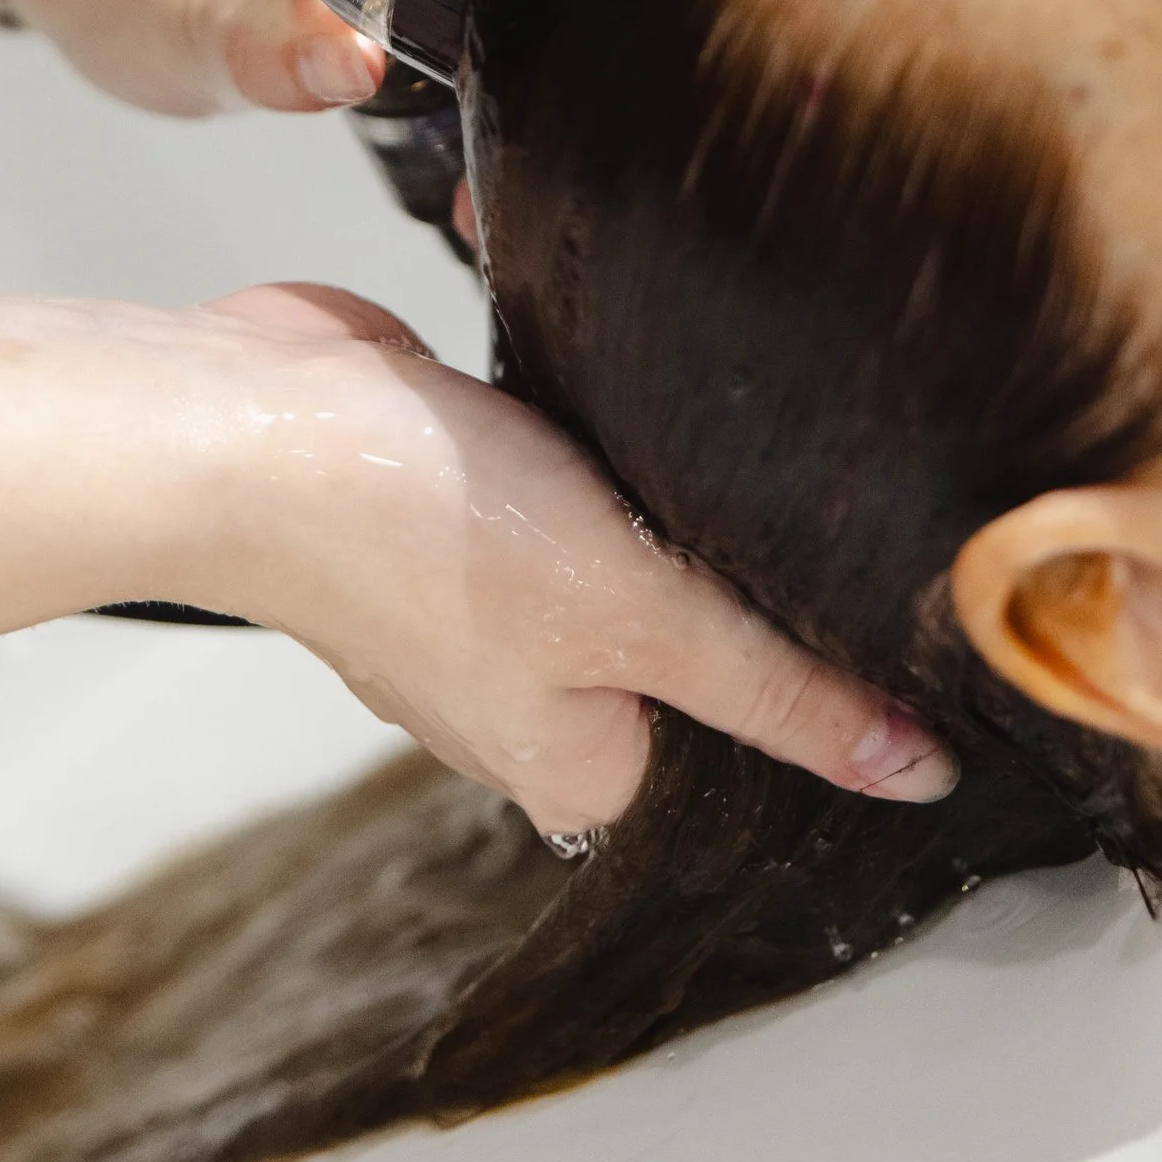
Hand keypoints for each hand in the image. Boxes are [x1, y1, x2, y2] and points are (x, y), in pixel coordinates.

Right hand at [199, 283, 955, 837]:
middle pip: (688, 633)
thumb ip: (778, 689)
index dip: (807, 668)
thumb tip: (916, 776)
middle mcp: (532, 694)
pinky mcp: (460, 497)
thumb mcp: (635, 611)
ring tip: (668, 427)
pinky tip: (597, 385)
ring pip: (630, 539)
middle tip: (770, 482)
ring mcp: (488, 594)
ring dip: (647, 476)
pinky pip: (565, 466)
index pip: (748, 741)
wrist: (244, 414)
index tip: (862, 592)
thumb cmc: (405, 529)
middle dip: (717, 551)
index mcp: (581, 764)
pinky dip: (578, 421)